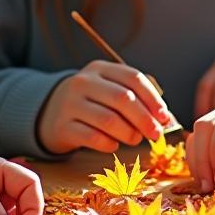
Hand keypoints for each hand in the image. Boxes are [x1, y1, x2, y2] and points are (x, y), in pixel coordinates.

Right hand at [36, 60, 170, 154]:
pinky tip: (114, 145)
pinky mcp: (62, 126)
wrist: (49, 114)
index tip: (164, 116)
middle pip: (122, 99)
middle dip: (144, 119)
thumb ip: (136, 98)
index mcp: (100, 68)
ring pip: (108, 120)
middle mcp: (83, 82)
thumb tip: (165, 118)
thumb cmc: (91, 103)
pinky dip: (109, 144)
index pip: (132, 78)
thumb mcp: (109, 90)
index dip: (153, 98)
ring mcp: (70, 104)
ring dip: (129, 133)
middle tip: (156, 134)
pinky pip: (93, 137)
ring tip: (135, 139)